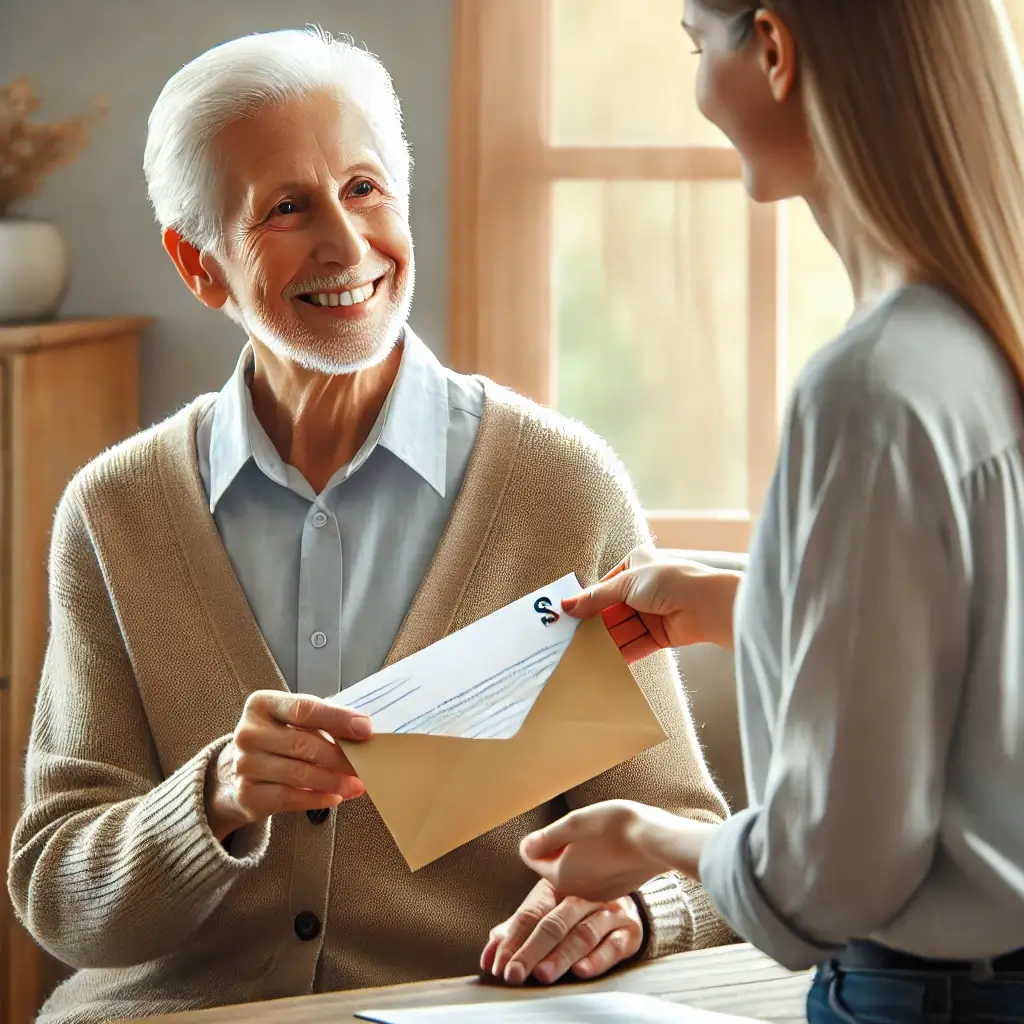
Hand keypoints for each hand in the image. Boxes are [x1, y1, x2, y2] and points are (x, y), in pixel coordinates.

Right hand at [205, 690, 372, 840]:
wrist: (238, 771)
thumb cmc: (278, 738)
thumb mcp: (294, 720)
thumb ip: (323, 720)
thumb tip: (362, 730)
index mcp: (262, 704)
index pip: (305, 709)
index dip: (338, 719)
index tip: (365, 729)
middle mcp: (248, 733)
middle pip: (303, 744)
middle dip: (340, 757)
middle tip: (364, 765)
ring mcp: (244, 765)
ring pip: (299, 774)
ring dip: (334, 781)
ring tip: (355, 785)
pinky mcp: (247, 794)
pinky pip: (289, 798)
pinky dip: (317, 799)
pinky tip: (335, 797)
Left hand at [480, 878, 642, 985]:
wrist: (628, 902)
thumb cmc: (578, 908)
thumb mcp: (547, 911)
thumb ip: (517, 932)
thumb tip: (489, 955)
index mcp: (558, 887)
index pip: (531, 912)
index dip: (513, 938)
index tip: (499, 962)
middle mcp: (583, 896)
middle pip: (554, 923)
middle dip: (531, 950)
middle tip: (515, 972)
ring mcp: (608, 912)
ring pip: (583, 933)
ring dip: (561, 955)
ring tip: (543, 973)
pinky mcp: (629, 931)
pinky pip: (613, 945)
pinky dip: (597, 958)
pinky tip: (581, 970)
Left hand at [520, 801, 717, 902]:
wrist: (657, 841)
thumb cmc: (613, 827)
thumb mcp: (572, 824)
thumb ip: (545, 838)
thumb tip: (524, 848)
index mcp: (561, 877)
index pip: (533, 860)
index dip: (541, 839)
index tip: (557, 826)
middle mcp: (578, 893)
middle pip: (556, 866)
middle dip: (560, 847)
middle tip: (578, 827)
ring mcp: (601, 894)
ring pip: (579, 870)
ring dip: (580, 853)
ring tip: (597, 833)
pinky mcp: (619, 889)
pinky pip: (598, 874)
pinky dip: (599, 861)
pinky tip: (612, 845)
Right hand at [564, 545, 740, 659]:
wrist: (707, 604)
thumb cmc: (669, 581)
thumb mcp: (625, 584)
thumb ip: (595, 598)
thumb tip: (566, 606)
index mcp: (636, 564)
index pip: (605, 585)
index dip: (587, 600)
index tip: (567, 615)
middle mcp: (643, 588)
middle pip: (612, 609)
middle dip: (595, 623)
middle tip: (570, 638)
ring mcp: (652, 612)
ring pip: (622, 628)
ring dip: (606, 640)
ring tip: (582, 652)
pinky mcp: (660, 634)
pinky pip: (635, 644)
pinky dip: (621, 652)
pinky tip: (603, 660)